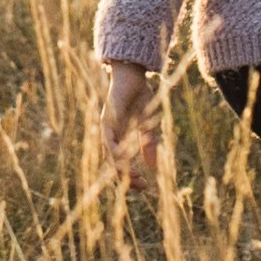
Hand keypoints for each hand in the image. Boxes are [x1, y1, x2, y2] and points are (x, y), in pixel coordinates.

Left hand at [92, 58, 161, 180]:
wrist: (133, 73)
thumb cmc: (140, 95)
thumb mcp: (148, 123)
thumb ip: (148, 143)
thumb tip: (152, 166)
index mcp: (120, 138)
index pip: (121, 164)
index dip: (131, 177)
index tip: (146, 186)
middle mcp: (111, 136)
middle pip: (114, 165)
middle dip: (127, 178)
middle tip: (142, 186)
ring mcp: (107, 129)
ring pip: (110, 156)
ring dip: (122, 169)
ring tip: (136, 177)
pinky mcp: (107, 120)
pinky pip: (108, 140)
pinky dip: (115, 152)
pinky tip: (124, 160)